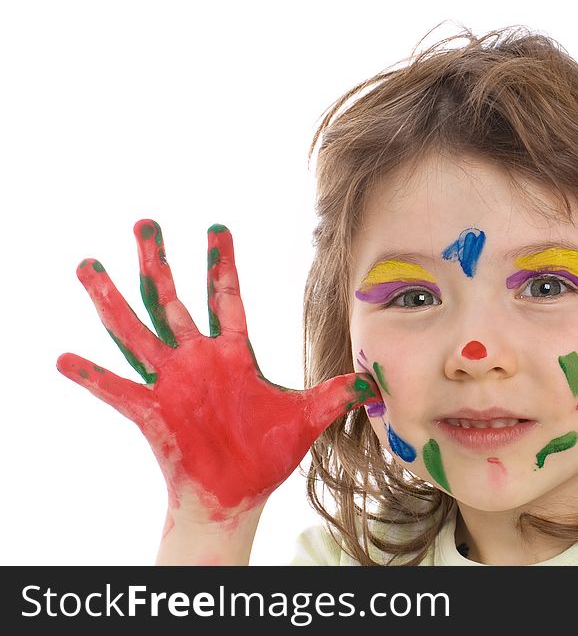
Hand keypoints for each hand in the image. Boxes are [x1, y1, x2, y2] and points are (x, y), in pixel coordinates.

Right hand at [57, 220, 378, 522]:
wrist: (238, 494)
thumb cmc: (266, 456)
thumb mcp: (306, 417)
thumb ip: (335, 394)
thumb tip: (372, 381)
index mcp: (234, 354)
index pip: (227, 298)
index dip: (222, 264)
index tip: (217, 227)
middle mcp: (198, 360)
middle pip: (173, 300)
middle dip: (160, 261)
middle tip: (146, 222)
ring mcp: (172, 383)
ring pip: (136, 331)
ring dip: (111, 299)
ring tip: (88, 265)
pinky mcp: (153, 413)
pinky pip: (117, 390)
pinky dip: (92, 376)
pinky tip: (64, 358)